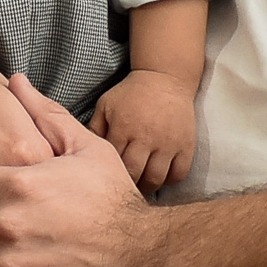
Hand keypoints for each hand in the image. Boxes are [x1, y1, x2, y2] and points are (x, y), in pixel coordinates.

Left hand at [90, 69, 197, 192]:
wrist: (164, 78)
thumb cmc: (130, 94)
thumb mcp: (105, 106)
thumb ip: (94, 129)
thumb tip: (81, 153)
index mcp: (123, 128)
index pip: (112, 163)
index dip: (108, 173)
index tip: (106, 178)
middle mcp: (146, 138)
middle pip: (134, 175)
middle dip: (126, 185)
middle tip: (122, 188)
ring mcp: (168, 143)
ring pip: (156, 179)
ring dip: (147, 187)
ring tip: (140, 185)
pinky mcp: (185, 145)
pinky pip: (178, 174)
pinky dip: (169, 181)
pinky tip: (160, 176)